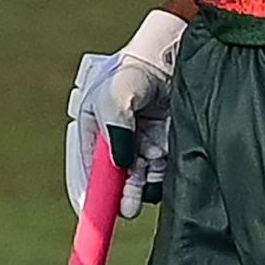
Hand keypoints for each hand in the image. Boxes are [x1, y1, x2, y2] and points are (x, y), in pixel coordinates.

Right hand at [64, 10, 185, 217]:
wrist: (177, 53)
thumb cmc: (139, 69)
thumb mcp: (116, 93)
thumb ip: (114, 126)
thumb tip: (120, 162)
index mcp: (95, 126)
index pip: (87, 165)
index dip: (87, 190)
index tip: (89, 211)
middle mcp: (118, 138)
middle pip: (112, 177)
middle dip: (115, 195)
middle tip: (122, 210)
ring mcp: (143, 143)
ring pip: (137, 178)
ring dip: (137, 190)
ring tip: (137, 198)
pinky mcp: (167, 145)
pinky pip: (160, 173)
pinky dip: (158, 181)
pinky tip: (159, 180)